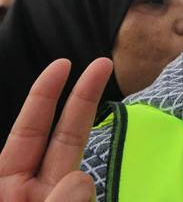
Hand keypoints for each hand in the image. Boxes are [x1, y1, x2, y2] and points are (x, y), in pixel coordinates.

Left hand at [0, 58, 112, 201]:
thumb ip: (48, 197)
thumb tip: (83, 179)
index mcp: (5, 182)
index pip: (29, 129)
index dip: (44, 95)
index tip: (63, 64)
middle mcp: (36, 189)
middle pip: (66, 137)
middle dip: (84, 98)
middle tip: (103, 63)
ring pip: (81, 178)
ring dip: (77, 190)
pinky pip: (90, 199)